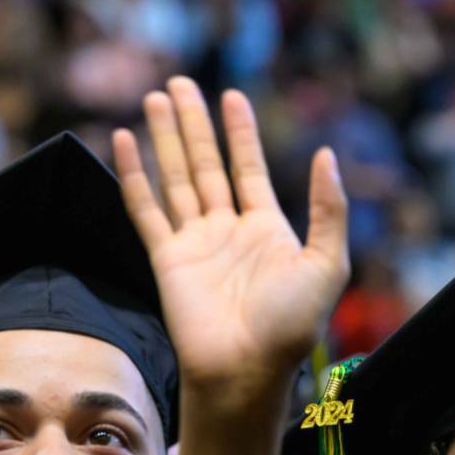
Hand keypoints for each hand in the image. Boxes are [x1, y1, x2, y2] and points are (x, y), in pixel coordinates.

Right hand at [113, 77, 348, 407]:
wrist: (245, 370)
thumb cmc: (291, 326)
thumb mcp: (327, 264)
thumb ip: (328, 209)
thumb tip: (326, 154)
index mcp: (267, 229)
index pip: (248, 168)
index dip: (239, 132)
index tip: (230, 96)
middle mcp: (227, 230)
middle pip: (206, 163)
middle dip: (193, 124)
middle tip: (179, 84)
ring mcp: (194, 243)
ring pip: (176, 178)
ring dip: (165, 139)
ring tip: (154, 98)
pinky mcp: (166, 259)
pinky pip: (146, 209)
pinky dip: (135, 175)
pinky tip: (126, 142)